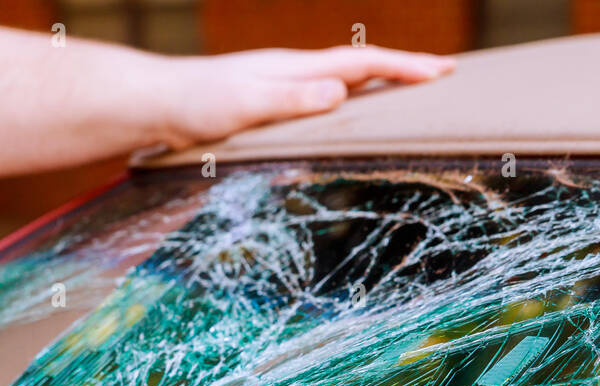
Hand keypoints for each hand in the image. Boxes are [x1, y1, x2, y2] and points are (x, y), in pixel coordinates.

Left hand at [155, 46, 455, 149]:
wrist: (155, 102)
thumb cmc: (195, 106)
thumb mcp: (245, 105)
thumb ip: (291, 99)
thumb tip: (339, 92)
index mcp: (295, 69)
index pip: (360, 63)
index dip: (402, 67)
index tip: (441, 72)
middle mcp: (293, 71)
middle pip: (359, 65)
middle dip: (403, 69)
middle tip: (443, 73)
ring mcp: (280, 84)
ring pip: (343, 78)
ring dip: (379, 81)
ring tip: (409, 88)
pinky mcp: (267, 101)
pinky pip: (322, 95)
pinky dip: (349, 97)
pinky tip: (348, 109)